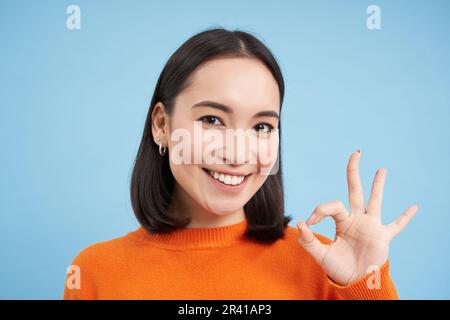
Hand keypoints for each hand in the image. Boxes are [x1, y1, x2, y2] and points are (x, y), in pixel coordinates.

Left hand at [297, 150, 418, 285]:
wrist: (354, 282)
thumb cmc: (338, 268)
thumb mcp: (321, 255)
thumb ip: (309, 241)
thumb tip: (301, 223)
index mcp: (341, 221)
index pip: (332, 206)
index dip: (320, 210)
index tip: (311, 222)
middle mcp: (357, 219)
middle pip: (355, 190)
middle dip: (354, 172)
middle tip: (356, 153)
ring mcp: (371, 226)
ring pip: (375, 201)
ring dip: (378, 185)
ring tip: (381, 169)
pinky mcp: (383, 237)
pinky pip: (397, 226)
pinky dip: (405, 218)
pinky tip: (415, 207)